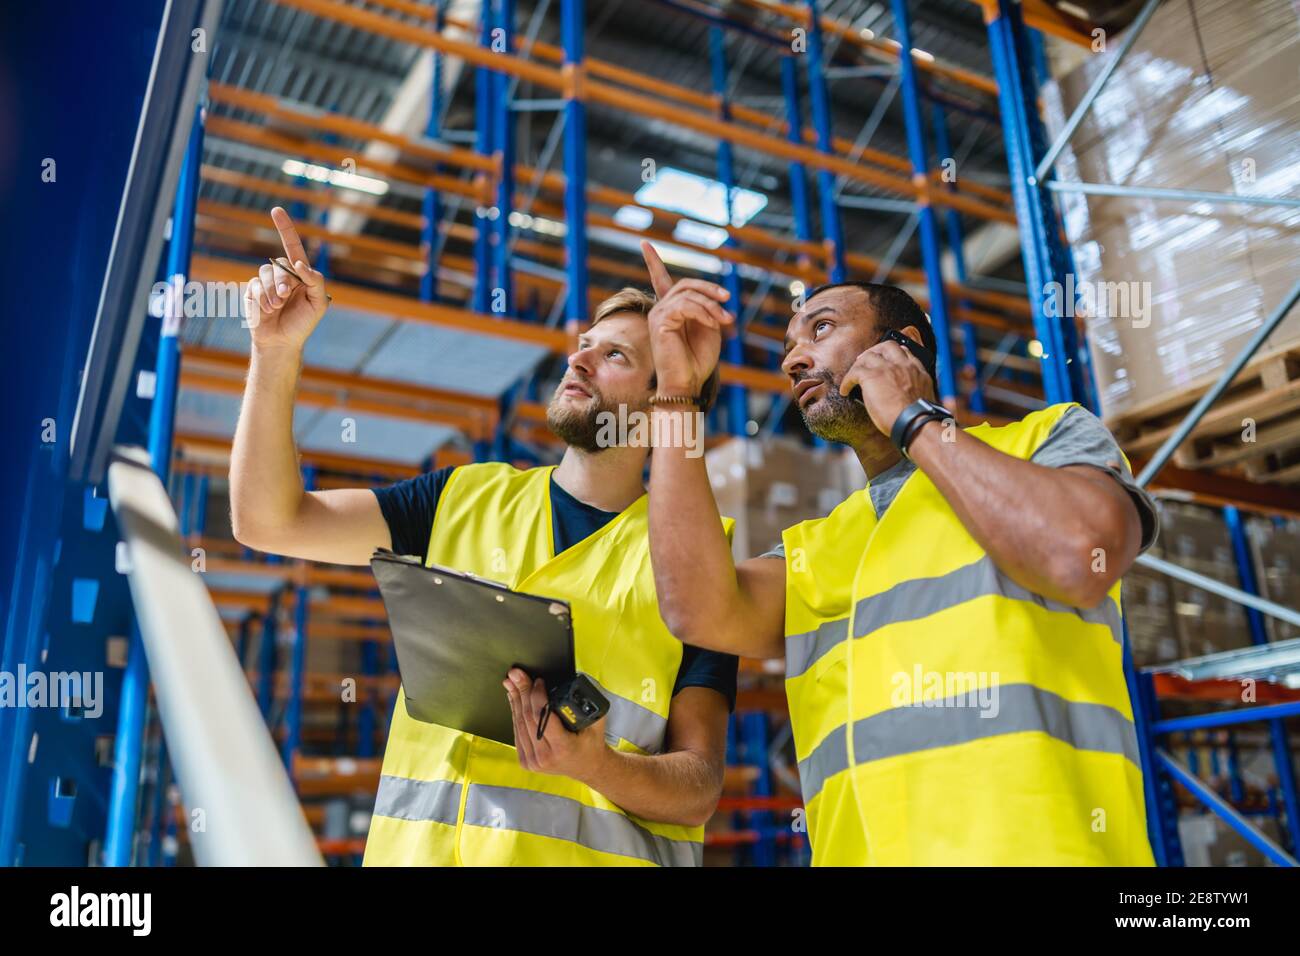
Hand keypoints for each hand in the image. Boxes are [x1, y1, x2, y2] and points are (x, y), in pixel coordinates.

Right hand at [242, 207, 329, 352]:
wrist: (282, 342)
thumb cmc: (303, 323)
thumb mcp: (318, 303)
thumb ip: (315, 280)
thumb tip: (300, 263)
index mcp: (300, 274)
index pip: (292, 246)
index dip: (285, 228)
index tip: (276, 210)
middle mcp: (283, 274)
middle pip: (279, 264)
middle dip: (282, 281)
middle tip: (285, 298)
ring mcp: (267, 283)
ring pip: (265, 273)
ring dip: (271, 291)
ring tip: (276, 307)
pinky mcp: (253, 292)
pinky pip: (254, 285)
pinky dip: (261, 298)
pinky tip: (267, 310)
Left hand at [503, 668, 609, 782]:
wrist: (588, 767)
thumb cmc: (592, 743)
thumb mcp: (596, 722)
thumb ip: (586, 702)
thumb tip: (572, 679)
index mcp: (563, 747)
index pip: (542, 716)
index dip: (537, 695)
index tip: (538, 681)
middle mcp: (545, 757)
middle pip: (527, 717)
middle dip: (522, 692)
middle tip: (516, 674)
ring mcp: (533, 761)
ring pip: (519, 723)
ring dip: (515, 700)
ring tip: (511, 682)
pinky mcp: (526, 761)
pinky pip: (517, 732)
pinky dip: (515, 713)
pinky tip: (514, 699)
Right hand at [639, 241, 732, 396]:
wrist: (687, 382)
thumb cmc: (698, 360)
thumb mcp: (709, 328)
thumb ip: (707, 308)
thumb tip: (713, 296)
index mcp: (671, 310)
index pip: (660, 279)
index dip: (653, 261)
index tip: (644, 243)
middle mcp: (660, 309)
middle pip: (686, 284)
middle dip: (709, 289)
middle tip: (727, 300)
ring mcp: (658, 314)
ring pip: (688, 294)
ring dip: (711, 304)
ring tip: (725, 319)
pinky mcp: (660, 321)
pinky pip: (686, 306)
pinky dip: (704, 312)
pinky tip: (714, 323)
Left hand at [838, 336, 935, 433]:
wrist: (913, 422)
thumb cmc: (918, 418)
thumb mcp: (923, 396)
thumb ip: (914, 387)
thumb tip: (904, 394)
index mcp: (917, 370)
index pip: (904, 351)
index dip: (893, 352)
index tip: (886, 358)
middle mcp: (902, 364)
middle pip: (886, 346)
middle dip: (874, 351)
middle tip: (864, 361)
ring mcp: (886, 368)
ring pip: (867, 356)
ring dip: (858, 366)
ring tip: (852, 377)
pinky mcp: (871, 376)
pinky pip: (853, 372)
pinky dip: (847, 381)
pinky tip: (845, 390)